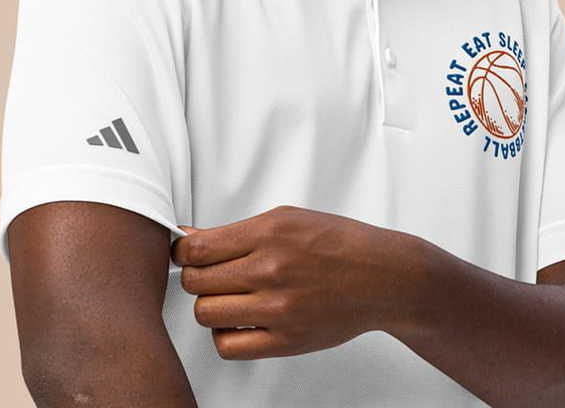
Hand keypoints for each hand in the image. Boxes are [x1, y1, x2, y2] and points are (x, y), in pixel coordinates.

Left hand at [171, 205, 415, 359]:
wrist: (382, 277)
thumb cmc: (338, 243)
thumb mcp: (287, 219)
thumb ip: (236, 231)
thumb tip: (188, 238)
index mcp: (269, 234)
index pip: (196, 249)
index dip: (182, 252)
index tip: (186, 254)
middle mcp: (270, 270)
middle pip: (196, 282)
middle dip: (197, 277)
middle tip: (212, 275)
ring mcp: (277, 309)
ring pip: (206, 314)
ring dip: (210, 305)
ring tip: (229, 297)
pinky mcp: (286, 341)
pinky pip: (228, 346)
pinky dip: (224, 335)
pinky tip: (239, 321)